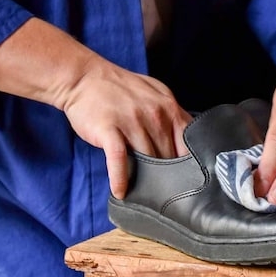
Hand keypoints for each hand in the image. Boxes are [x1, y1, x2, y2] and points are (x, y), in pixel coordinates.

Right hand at [0, 17, 191, 199]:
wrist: (84, 78)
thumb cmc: (119, 88)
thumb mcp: (153, 93)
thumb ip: (171, 114)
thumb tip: (187, 140)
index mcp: (168, 106)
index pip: (189, 141)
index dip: (191, 163)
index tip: (191, 180)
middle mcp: (154, 114)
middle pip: (169, 155)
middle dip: (169, 176)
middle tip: (168, 195)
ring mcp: (132, 122)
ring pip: (147, 160)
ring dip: (147, 181)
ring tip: (147, 198)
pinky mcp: (109, 130)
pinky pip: (119, 160)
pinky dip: (120, 178)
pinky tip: (121, 192)